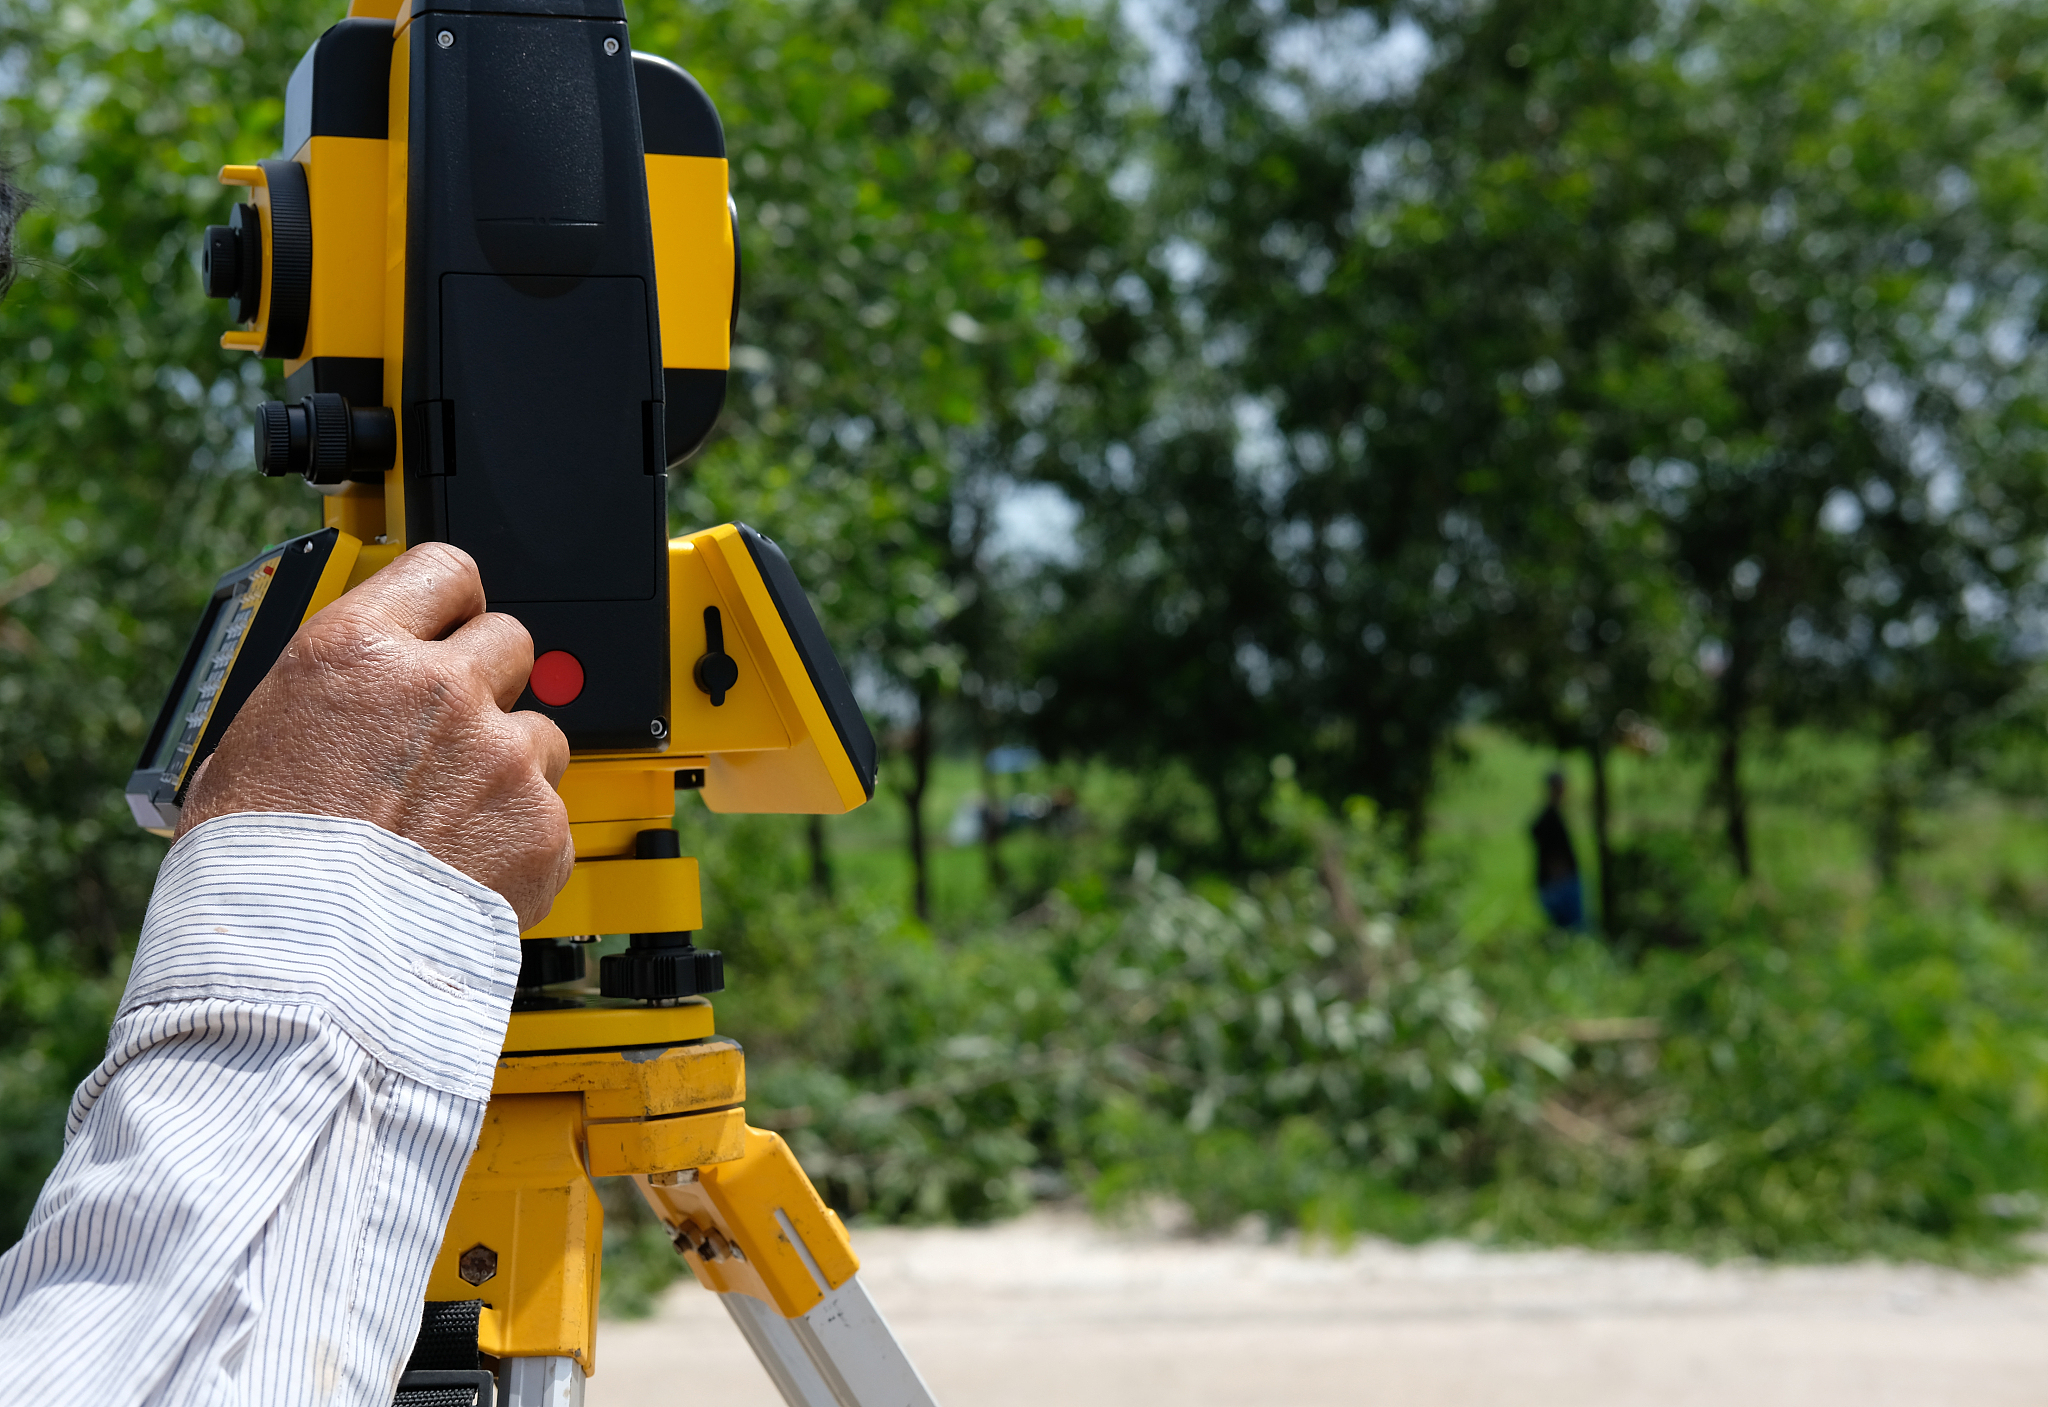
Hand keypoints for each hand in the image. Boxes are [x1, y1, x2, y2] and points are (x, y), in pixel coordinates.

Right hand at [178, 542, 573, 928]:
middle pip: (512, 642)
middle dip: (491, 683)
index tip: (455, 622)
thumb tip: (355, 697)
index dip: (454, 600)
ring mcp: (502, 754)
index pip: (445, 570)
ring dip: (510, 770)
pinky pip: (553, 817)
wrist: (299, 961)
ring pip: (541, 734)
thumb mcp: (257, 742)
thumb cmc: (259, 865)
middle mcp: (442, 687)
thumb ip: (334, 698)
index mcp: (361, 651)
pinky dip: (524, 845)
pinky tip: (471, 872)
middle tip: (455, 737)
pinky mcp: (542, 824)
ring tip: (453, 825)